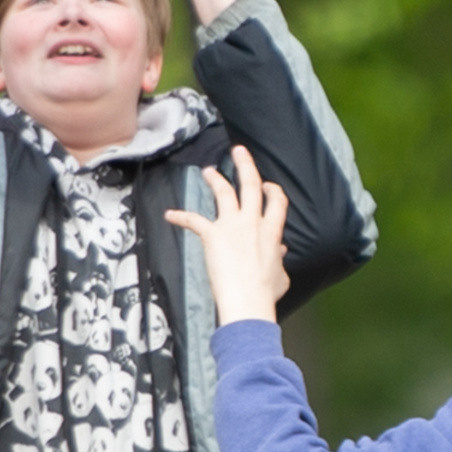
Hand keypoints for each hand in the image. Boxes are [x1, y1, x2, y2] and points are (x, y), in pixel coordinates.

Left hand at [166, 144, 290, 323]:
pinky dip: (180, 217)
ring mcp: (232, 226)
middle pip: (250, 184)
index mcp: (272, 231)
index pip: (276, 201)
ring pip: (224, 192)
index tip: (268, 186)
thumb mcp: (280, 275)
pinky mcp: (212, 234)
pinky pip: (194, 220)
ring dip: (215, 178)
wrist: (248, 301)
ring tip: (208, 171)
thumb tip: (281, 253)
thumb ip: (279, 260)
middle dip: (245, 164)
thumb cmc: (265, 293)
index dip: (272, 190)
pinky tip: (170, 215)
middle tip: (239, 151)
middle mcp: (253, 222)